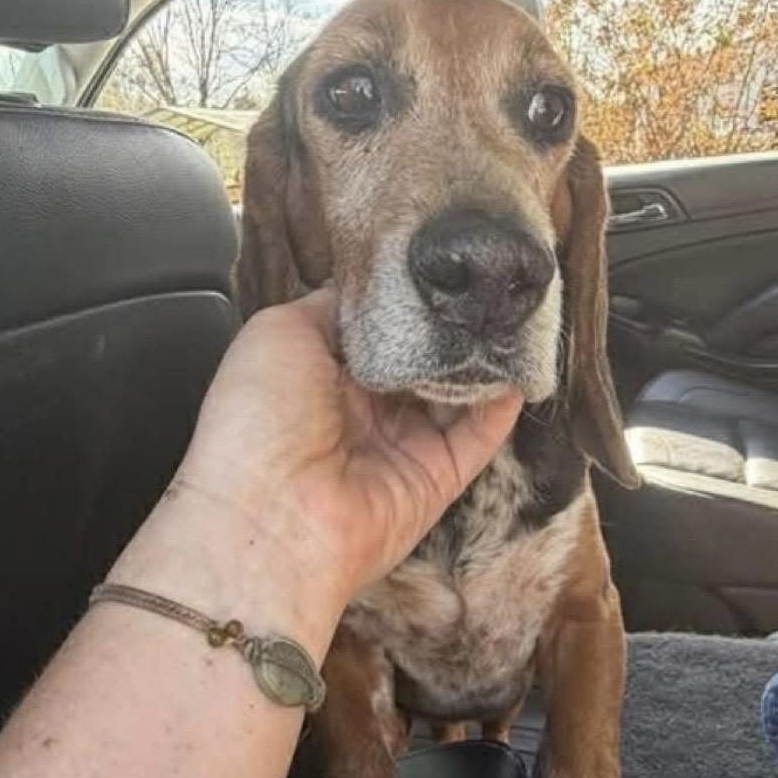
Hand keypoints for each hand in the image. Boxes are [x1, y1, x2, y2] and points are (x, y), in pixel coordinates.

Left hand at [180, 288, 522, 600]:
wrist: (273, 514)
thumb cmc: (259, 421)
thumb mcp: (281, 332)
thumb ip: (334, 305)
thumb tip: (375, 286)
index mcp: (323, 375)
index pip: (380, 329)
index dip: (408, 298)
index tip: (440, 264)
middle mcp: (365, 410)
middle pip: (423, 358)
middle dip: (449, 325)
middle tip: (482, 285)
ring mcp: (404, 445)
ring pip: (457, 393)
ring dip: (479, 357)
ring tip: (504, 314)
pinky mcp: (438, 478)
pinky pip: (480, 435)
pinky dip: (502, 402)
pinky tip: (518, 364)